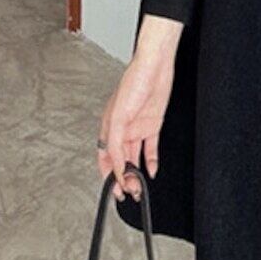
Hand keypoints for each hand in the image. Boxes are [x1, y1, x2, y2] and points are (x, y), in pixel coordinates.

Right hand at [98, 20, 178, 200]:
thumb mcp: (118, 116)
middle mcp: (122, 129)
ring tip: (139, 188)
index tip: (113, 189)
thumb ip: (114, 143)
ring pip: (135, 156)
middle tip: (128, 193)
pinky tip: (151, 171)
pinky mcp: (153, 124)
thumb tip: (116, 166)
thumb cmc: (133, 83)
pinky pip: (151, 147)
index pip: (105, 157)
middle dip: (123, 177)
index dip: (108, 174)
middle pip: (121, 159)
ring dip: (136, 173)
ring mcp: (138, 127)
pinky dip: (151, 161)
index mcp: (109, 126)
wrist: (155, 67)